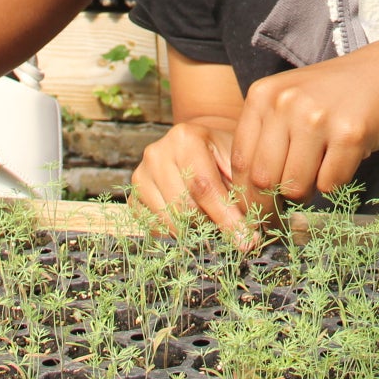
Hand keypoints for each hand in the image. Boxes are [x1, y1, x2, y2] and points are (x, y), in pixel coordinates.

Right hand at [130, 116, 249, 239]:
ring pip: (167, 220)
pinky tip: (189, 223)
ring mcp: (140, 175)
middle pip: (184, 206)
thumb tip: (246, 240)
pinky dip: (173, 233)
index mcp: (185, 138)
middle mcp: (156, 153)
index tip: (245, 240)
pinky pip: (153, 227)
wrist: (198, 147)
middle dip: (210, 225)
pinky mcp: (133, 196)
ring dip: (193, 230)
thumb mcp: (237, 163)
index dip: (225, 217)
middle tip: (228, 230)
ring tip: (209, 222)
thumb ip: (242, 195)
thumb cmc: (222, 156)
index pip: (203, 186)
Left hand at [229, 50, 378, 213]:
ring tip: (318, 170)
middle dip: (274, 203)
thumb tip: (247, 198)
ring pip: (296, 187)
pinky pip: (330, 184)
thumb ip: (261, 141)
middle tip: (285, 208)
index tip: (255, 211)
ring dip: (306, 192)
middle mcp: (285, 103)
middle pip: (264, 179)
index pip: (240, 161)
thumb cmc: (327, 97)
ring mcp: (317, 118)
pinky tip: (342, 158)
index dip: (246, 194)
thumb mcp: (284, 103)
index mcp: (262, 96)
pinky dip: (335, 182)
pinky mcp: (349, 134)